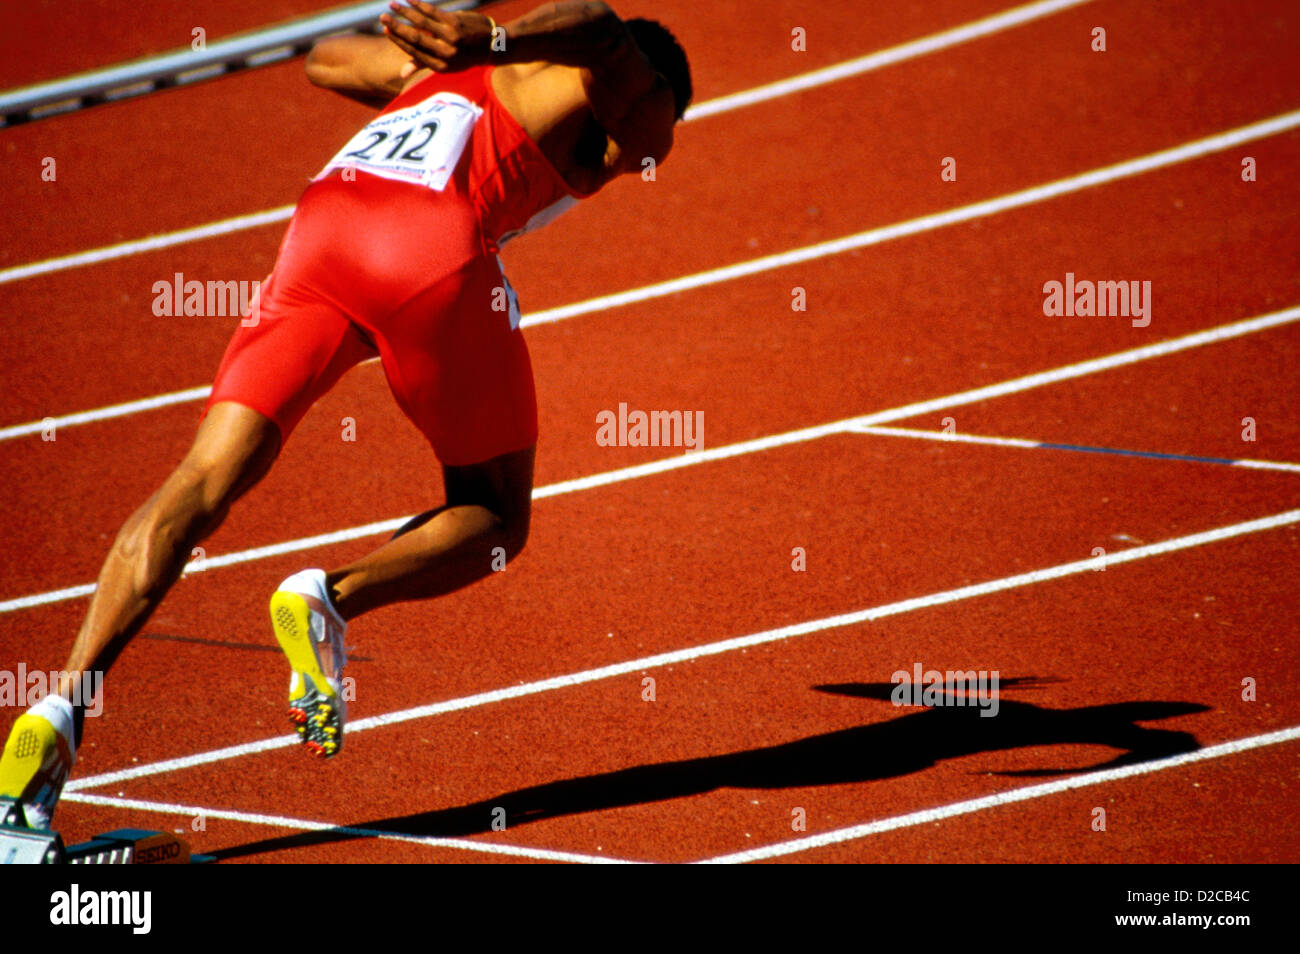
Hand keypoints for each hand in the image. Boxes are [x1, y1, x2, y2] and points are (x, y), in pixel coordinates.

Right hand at [380, 1, 497, 73]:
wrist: (493, 46)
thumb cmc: (466, 56)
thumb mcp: (447, 65)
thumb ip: (423, 65)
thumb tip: (402, 74)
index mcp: (441, 66)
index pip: (413, 52)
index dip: (398, 40)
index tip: (385, 30)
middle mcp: (445, 53)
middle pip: (415, 38)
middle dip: (396, 27)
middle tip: (382, 18)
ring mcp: (451, 37)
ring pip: (422, 23)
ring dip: (405, 12)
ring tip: (391, 5)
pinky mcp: (456, 22)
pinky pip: (433, 12)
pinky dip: (419, 5)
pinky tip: (409, 0)